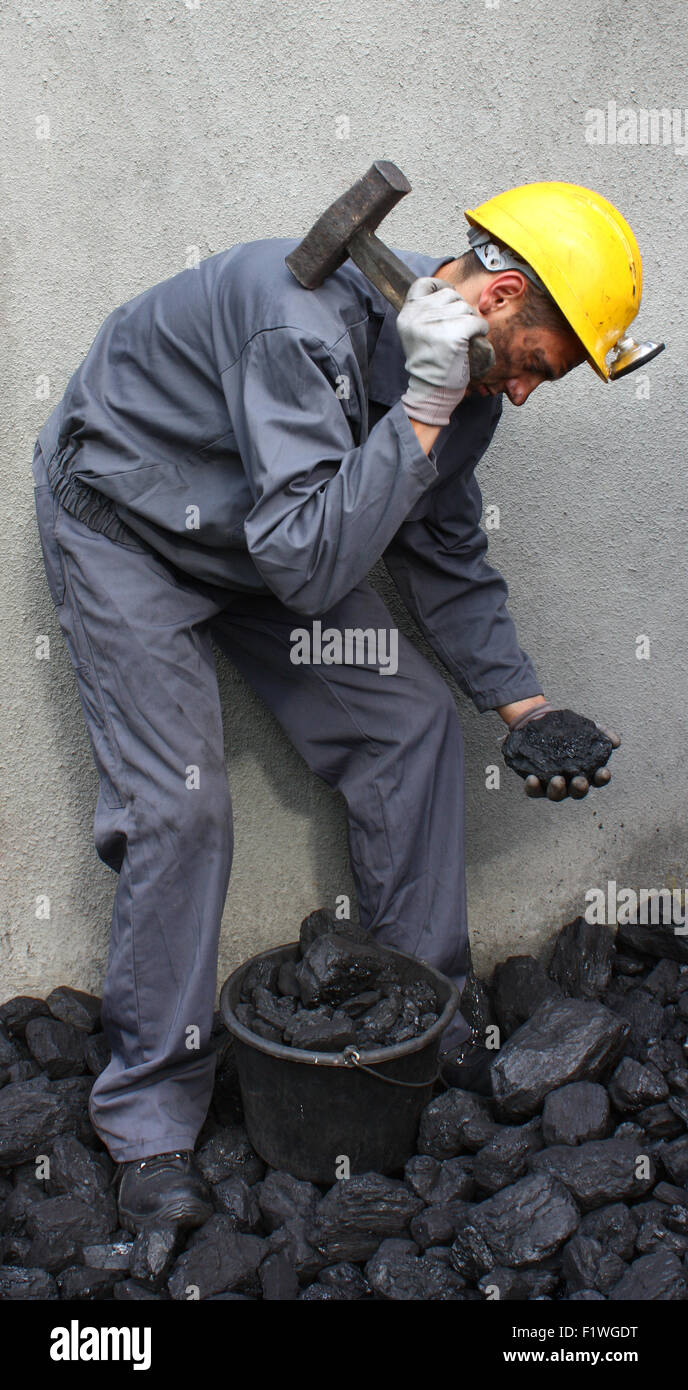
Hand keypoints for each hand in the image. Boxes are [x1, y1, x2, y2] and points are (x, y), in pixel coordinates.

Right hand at [397, 277, 489, 426]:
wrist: (431, 391)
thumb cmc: (429, 365)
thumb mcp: (416, 333)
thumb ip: (425, 313)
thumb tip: (449, 292)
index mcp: (407, 314)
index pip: (423, 284)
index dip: (440, 286)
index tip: (451, 298)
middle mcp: (418, 316)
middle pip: (449, 294)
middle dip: (460, 308)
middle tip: (459, 328)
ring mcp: (435, 324)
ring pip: (465, 306)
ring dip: (471, 320)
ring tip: (465, 337)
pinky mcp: (453, 334)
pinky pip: (476, 321)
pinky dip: (481, 329)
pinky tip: (474, 340)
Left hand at [501, 704, 620, 800]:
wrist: (539, 723)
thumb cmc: (567, 731)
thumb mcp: (586, 728)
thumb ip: (602, 733)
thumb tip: (615, 741)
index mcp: (585, 772)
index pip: (598, 779)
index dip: (602, 778)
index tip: (604, 771)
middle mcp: (569, 782)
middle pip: (578, 792)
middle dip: (580, 788)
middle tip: (580, 781)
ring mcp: (551, 784)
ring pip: (556, 795)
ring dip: (557, 790)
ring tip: (557, 780)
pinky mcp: (534, 782)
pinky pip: (533, 790)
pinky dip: (533, 787)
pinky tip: (531, 778)